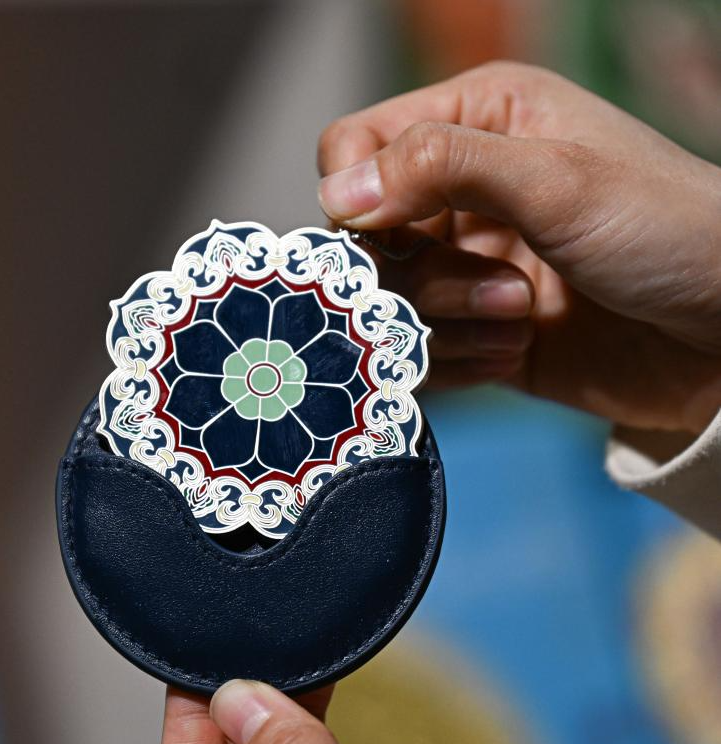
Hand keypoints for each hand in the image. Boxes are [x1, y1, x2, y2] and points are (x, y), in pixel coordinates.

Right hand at [317, 61, 720, 435]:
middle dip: (426, 275)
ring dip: (452, 321)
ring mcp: (466, 268)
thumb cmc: (666, 231)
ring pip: (391, 304)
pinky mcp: (476, 334)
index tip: (395, 234)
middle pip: (366, 240)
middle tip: (507, 289)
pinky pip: (421, 355)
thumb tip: (336, 194)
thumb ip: (441, 168)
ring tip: (524, 317)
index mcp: (477, 123)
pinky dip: (460, 362)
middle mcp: (461, 194)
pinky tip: (518, 352)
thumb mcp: (557, 180)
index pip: (355, 148)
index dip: (358, 196)